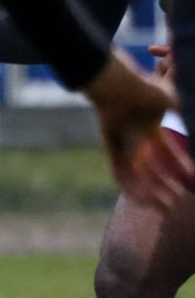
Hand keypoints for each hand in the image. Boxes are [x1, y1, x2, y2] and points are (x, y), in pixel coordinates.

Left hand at [86, 51, 191, 208]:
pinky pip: (119, 174)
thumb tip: (189, 122)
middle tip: (176, 201)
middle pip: (152, 169)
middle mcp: (138, 140)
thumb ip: (183, 112)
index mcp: (152, 130)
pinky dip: (129, 189)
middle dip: (164, 186)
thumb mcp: (172, 100)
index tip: (192, 177)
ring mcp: (124, 146)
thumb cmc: (147, 92)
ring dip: (150, 193)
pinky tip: (141, 201)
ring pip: (137, 176)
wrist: (120, 90)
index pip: (170, 153)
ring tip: (165, 207)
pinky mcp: (111, 150)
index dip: (181, 165)